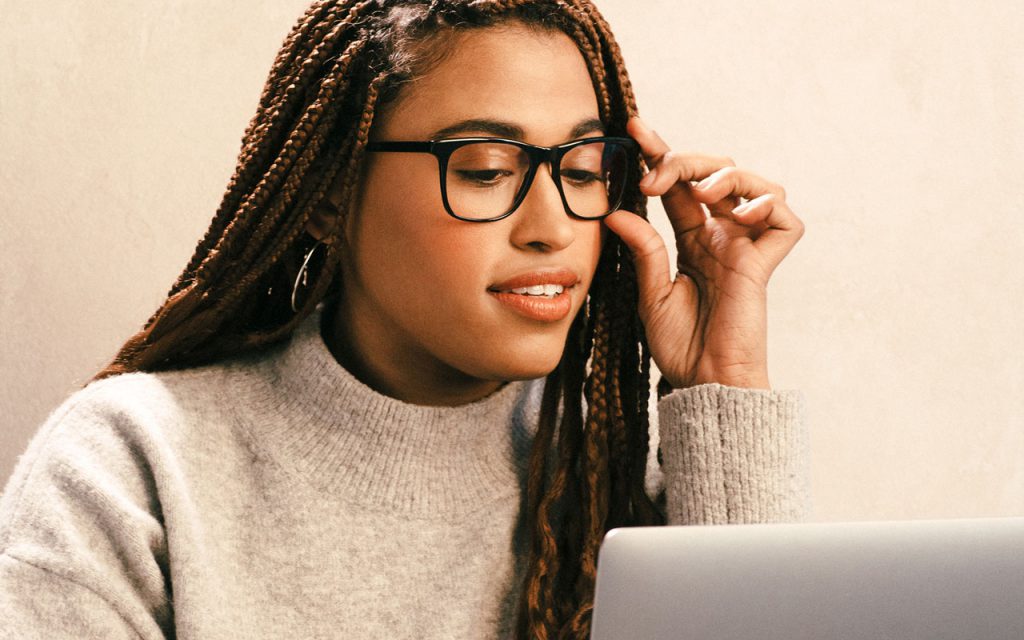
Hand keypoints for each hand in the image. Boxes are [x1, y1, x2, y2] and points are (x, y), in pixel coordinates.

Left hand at [603, 117, 803, 389]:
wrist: (703, 381)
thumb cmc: (679, 345)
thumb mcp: (650, 292)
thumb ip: (642, 250)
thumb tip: (616, 211)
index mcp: (691, 240)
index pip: (678, 186)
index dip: (660, 154)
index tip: (634, 129)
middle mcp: (721, 236)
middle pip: (714, 173)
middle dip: (685, 160)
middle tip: (654, 175)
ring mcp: (746, 247)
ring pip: (754, 184)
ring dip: (726, 176)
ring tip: (701, 193)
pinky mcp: (766, 264)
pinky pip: (785, 219)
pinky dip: (767, 205)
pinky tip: (740, 213)